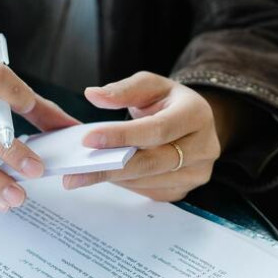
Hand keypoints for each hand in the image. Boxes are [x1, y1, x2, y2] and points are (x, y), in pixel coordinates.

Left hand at [63, 72, 224, 201]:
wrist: (193, 122)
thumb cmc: (168, 102)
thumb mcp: (150, 86)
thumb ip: (123, 90)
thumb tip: (93, 95)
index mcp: (197, 114)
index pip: (157, 129)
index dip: (122, 136)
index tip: (88, 140)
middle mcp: (204, 147)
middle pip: (152, 162)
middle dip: (110, 168)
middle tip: (73, 174)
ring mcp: (197, 172)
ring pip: (149, 181)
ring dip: (114, 178)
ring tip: (81, 176)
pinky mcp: (185, 189)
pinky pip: (150, 192)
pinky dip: (125, 185)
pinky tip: (106, 176)